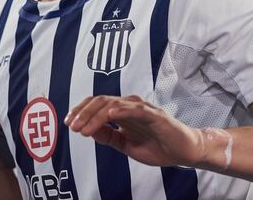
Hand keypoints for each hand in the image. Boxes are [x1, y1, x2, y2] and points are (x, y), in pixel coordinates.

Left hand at [65, 95, 204, 167]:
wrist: (183, 151)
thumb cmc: (158, 146)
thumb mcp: (126, 145)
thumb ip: (109, 137)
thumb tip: (88, 130)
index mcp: (122, 112)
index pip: (97, 105)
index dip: (81, 111)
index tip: (69, 123)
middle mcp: (130, 106)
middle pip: (101, 101)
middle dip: (83, 113)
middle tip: (72, 126)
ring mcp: (142, 109)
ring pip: (114, 104)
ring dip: (96, 115)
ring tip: (84, 128)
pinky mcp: (154, 114)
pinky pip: (136, 109)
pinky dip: (122, 109)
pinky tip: (111, 113)